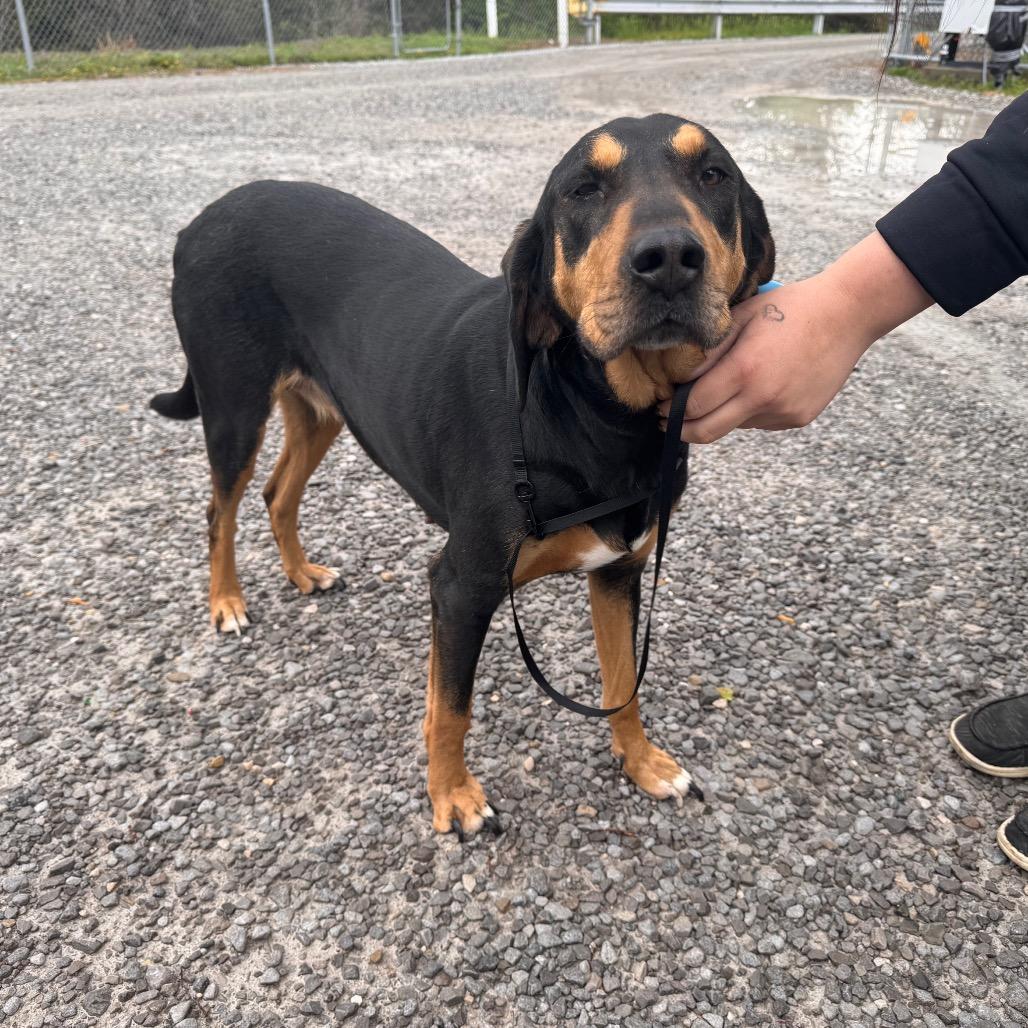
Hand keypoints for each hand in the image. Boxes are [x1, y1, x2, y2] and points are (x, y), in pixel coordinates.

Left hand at [660, 232, 932, 443]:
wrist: (847, 314)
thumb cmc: (790, 307)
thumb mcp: (740, 319)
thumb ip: (706, 352)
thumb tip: (675, 381)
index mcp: (745, 371)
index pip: (693, 407)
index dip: (671, 410)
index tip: (660, 405)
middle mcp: (763, 398)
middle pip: (707, 432)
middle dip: (682, 429)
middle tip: (668, 419)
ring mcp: (783, 412)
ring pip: (734, 425)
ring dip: (720, 414)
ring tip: (724, 387)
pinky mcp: (798, 418)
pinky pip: (759, 421)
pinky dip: (749, 410)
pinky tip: (760, 384)